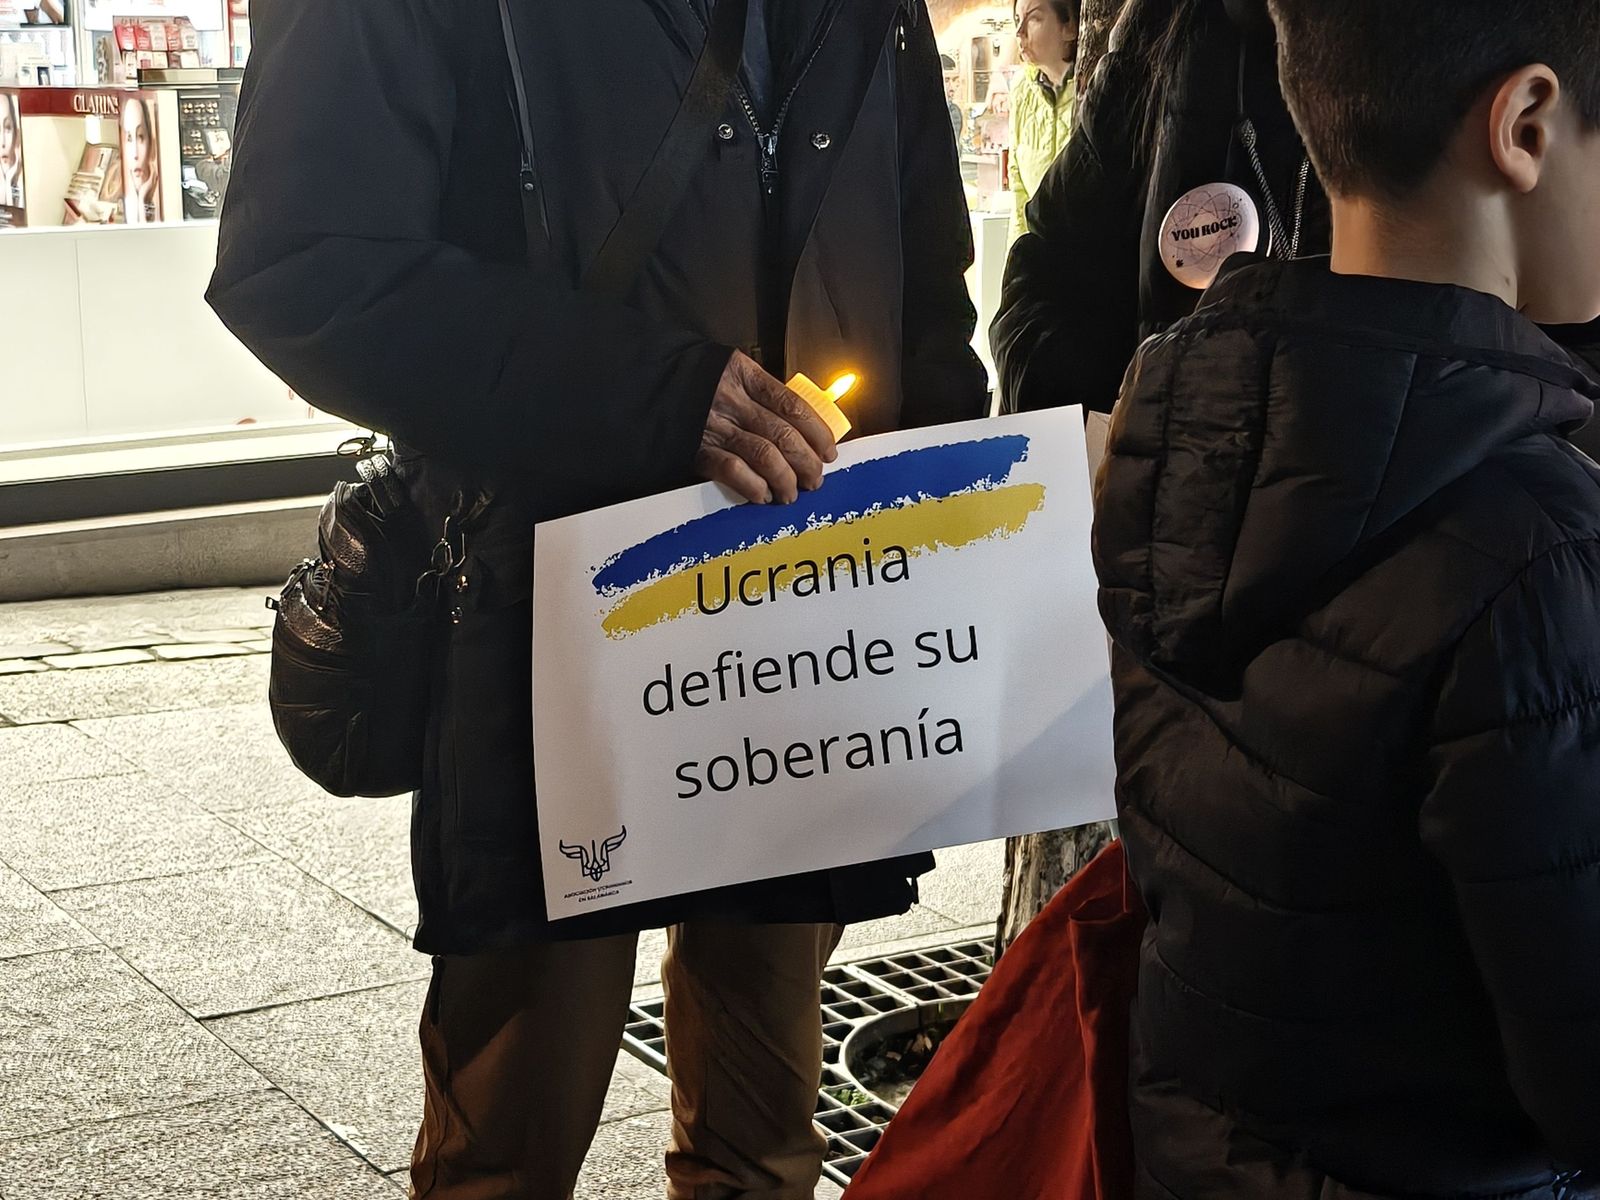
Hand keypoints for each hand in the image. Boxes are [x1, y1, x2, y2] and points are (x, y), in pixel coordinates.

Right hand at [697, 350, 837, 503]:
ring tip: (792, 493)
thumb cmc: (693, 381)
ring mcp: (714, 426)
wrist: (643, 384)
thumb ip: (759, 393)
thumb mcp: (728, 372)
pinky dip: (753, 485)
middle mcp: (732, 400)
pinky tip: (762, 494)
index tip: (829, 451)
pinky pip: (733, 470)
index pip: (792, 405)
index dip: (817, 432)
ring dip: (785, 479)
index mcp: (745, 375)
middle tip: (816, 479)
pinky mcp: (696, 449)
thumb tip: (800, 425)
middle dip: (807, 461)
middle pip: (784, 433)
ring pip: (764, 454)